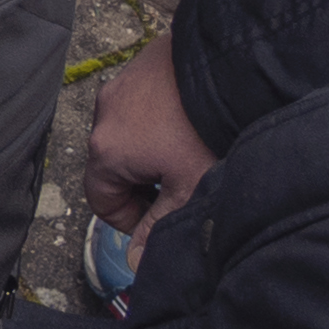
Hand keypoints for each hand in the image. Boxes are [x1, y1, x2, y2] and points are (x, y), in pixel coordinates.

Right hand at [77, 49, 220, 258]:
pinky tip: (190, 124)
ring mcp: (119, 86)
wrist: (227, 65)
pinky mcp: (138, 68)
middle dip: (142, 184)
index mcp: (107, 150)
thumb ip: (158, 228)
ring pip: (127, 137)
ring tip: (188, 153)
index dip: (130, 220)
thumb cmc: (206, 128)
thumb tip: (136, 264)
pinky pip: (139, 107)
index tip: (159, 218)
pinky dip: (157, 122)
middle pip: (113, 168)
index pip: (100, 201)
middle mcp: (103, 115)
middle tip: (179, 187)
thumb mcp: (186, 189)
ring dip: (150, 152)